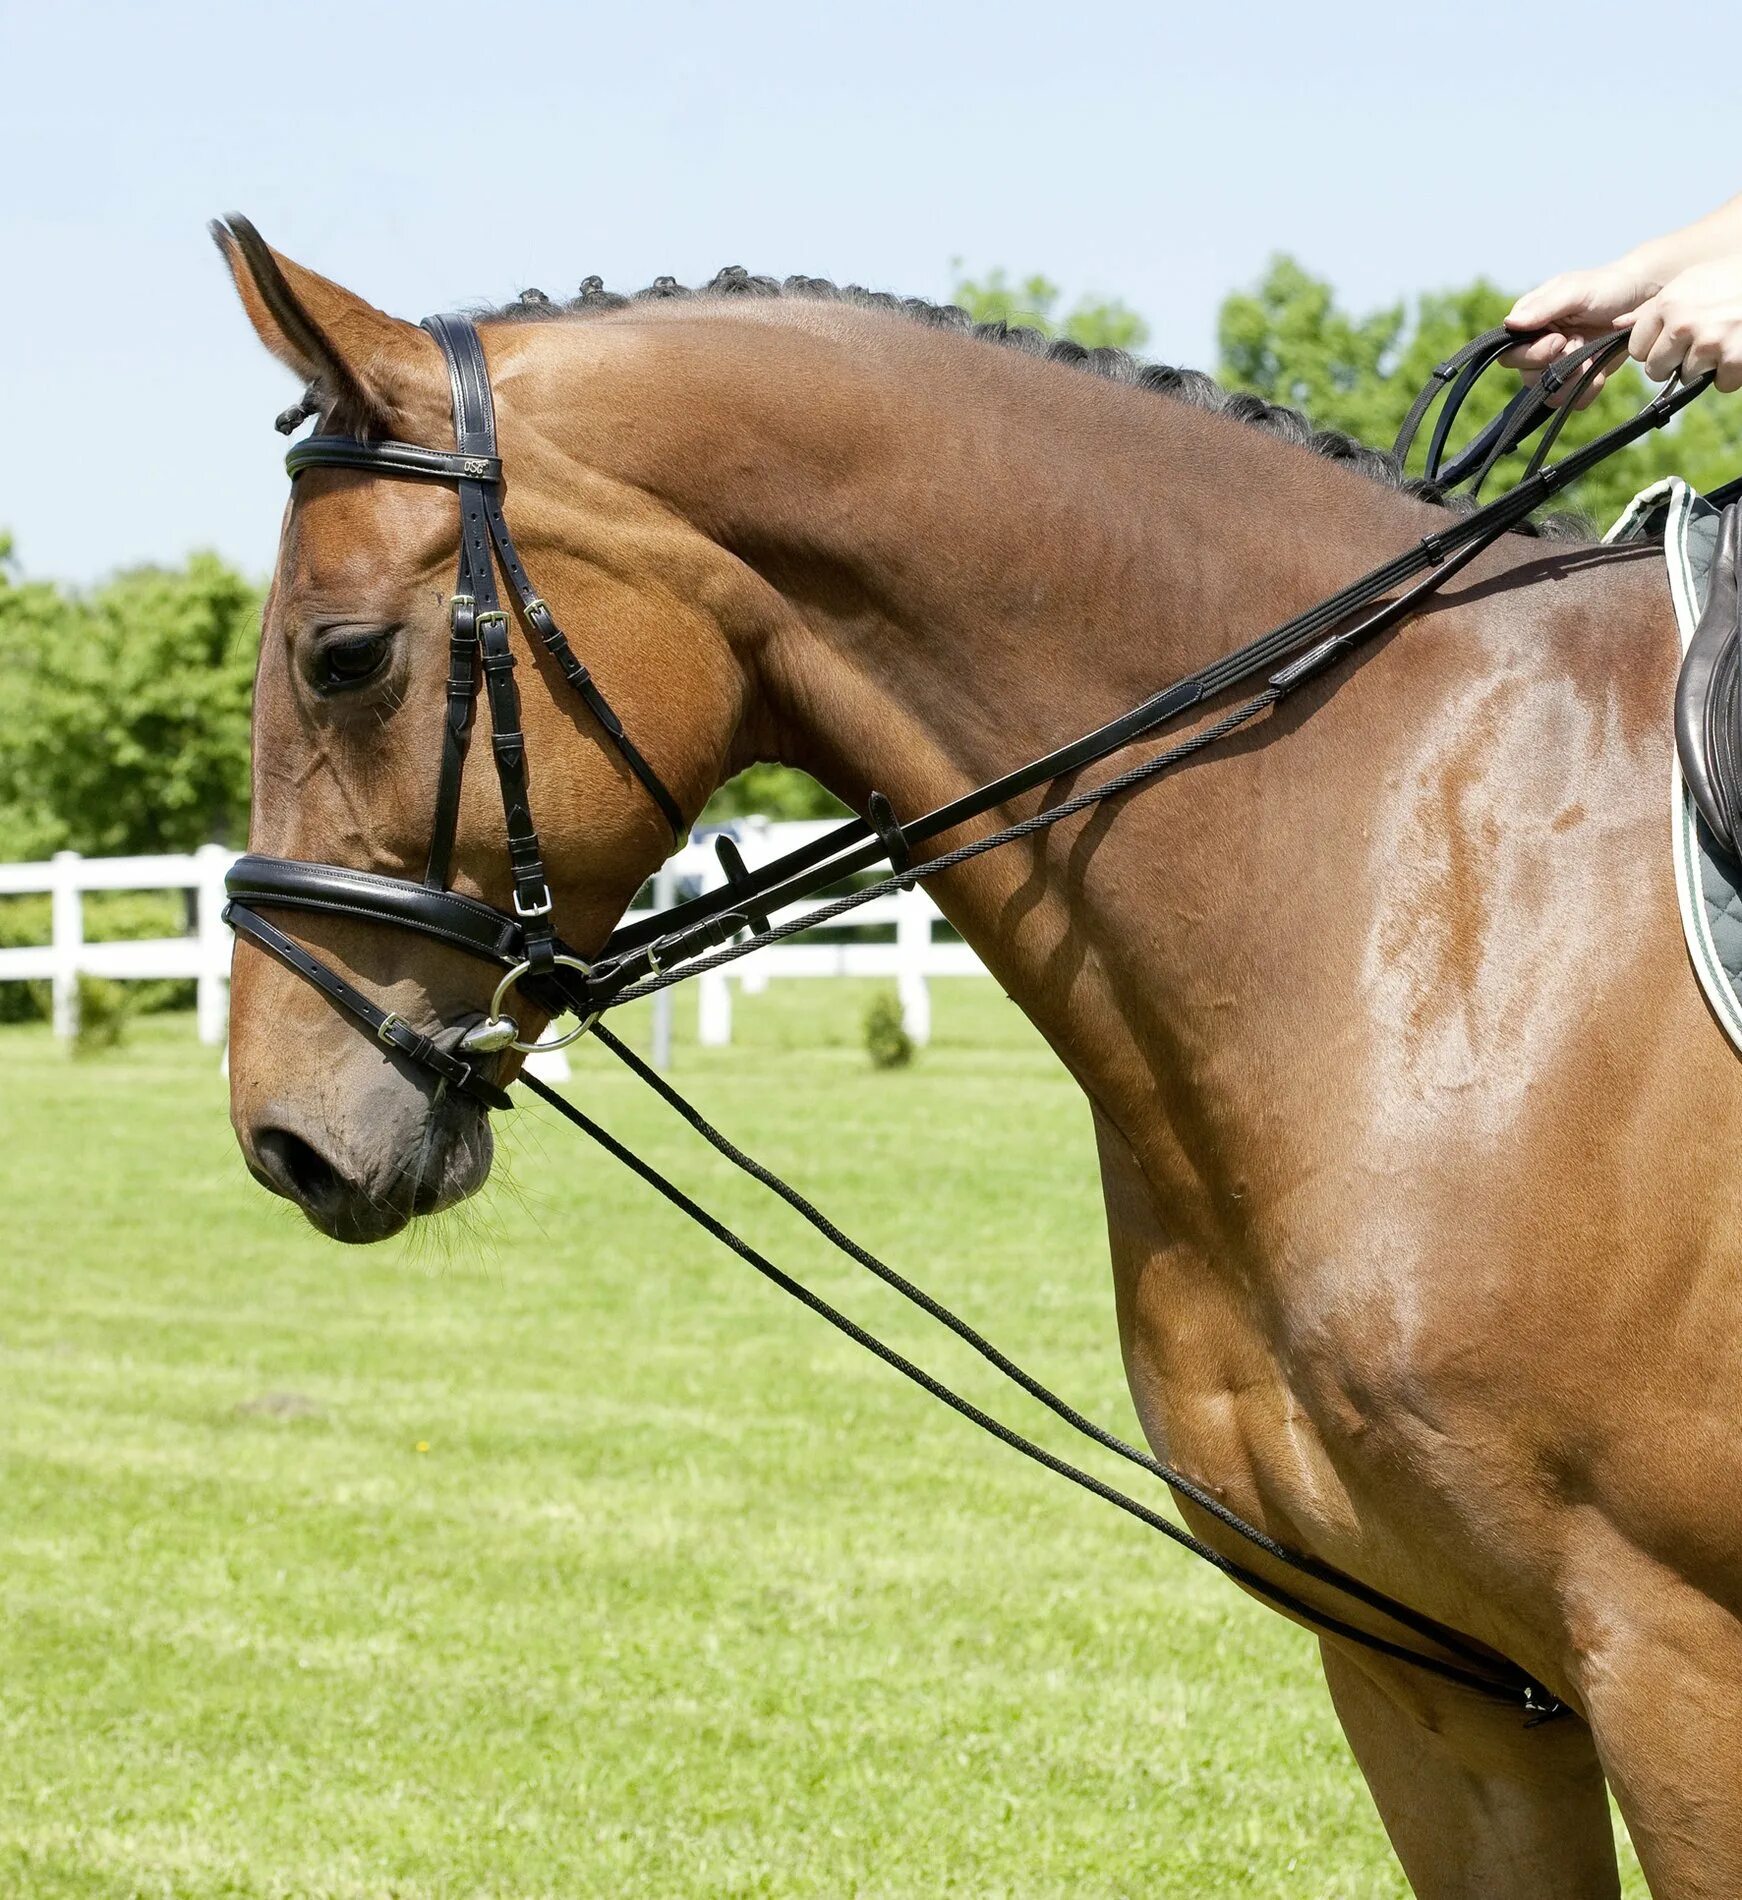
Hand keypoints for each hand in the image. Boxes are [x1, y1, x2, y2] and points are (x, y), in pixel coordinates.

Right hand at [1501, 259, 1665, 406]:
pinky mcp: (1579, 380)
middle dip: (1558, 367)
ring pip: (1550, 395)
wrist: (1643, 298)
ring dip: (1574, 380)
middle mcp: (1539, 349)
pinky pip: (1573, 401)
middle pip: (1529, 379)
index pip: (1510, 355)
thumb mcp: (1575, 291)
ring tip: (1592, 356)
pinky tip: (1600, 368)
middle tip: (1580, 343)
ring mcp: (1558, 367)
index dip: (1531, 355)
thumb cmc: (1607, 287)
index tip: (1559, 340)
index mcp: (1530, 325)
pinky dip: (1588, 390)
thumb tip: (1509, 323)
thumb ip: (1543, 307)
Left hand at [1626, 257, 1741, 392]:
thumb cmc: (1733, 278)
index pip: (1637, 348)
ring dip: (1705, 366)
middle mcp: (1684, 323)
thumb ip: (1654, 307)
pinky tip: (1739, 349)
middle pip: (1656, 369)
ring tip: (1724, 338)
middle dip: (1674, 362)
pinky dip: (1731, 374)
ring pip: (1688, 377)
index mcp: (1669, 303)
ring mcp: (1710, 342)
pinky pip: (1720, 384)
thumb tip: (1617, 325)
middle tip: (1699, 343)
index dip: (1655, 346)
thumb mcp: (1692, 281)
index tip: (1673, 337)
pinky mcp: (1735, 358)